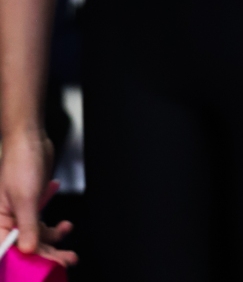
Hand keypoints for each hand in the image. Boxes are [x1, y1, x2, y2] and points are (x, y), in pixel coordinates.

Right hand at [0, 130, 76, 266]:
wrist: (30, 138)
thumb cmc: (20, 164)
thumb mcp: (25, 197)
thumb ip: (28, 225)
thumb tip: (29, 250)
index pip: (8, 251)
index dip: (25, 264)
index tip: (44, 270)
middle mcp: (7, 222)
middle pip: (25, 248)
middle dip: (47, 255)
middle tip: (66, 261)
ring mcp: (20, 214)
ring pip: (36, 238)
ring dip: (54, 242)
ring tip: (70, 248)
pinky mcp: (32, 206)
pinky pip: (42, 224)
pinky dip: (54, 228)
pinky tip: (65, 225)